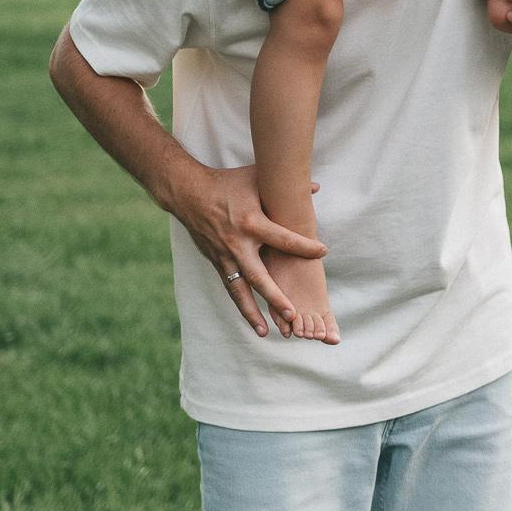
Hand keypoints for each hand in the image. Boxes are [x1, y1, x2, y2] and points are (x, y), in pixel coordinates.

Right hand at [170, 163, 327, 337]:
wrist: (188, 193)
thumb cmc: (227, 183)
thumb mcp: (255, 178)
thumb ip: (285, 185)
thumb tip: (316, 187)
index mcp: (251, 223)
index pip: (283, 239)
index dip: (304, 246)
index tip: (323, 252)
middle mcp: (237, 243)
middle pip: (259, 276)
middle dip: (275, 297)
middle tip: (292, 314)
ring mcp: (224, 256)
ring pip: (240, 290)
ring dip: (253, 312)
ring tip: (267, 332)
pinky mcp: (216, 262)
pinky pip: (230, 287)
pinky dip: (240, 305)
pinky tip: (252, 321)